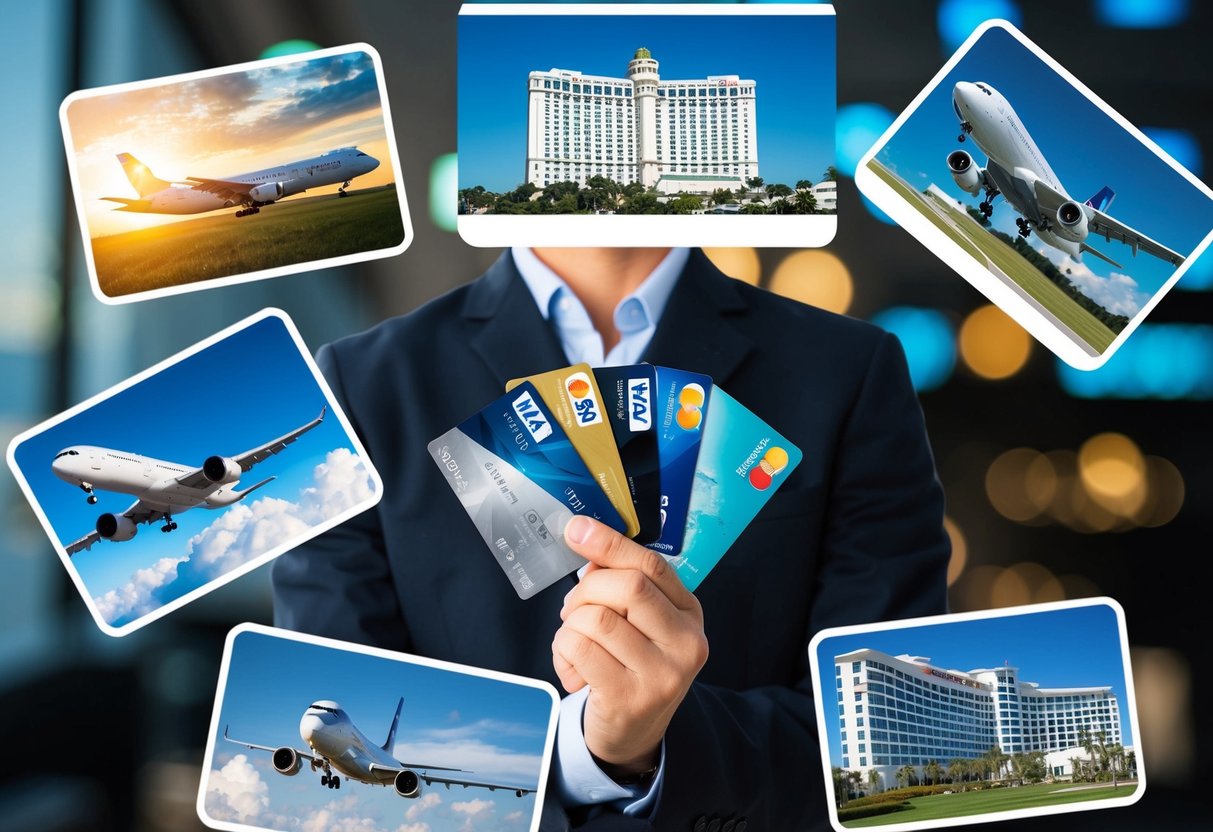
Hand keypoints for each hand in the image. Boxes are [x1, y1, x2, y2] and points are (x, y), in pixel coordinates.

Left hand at [553, 516, 708, 778]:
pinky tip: (572, 667)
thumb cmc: (629, 666)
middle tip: (574, 608)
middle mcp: (686, 643)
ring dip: (571, 625)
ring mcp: (662, 674)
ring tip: (574, 643)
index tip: (576, 529)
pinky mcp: (629, 698)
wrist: (633, 734)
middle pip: (628, 586)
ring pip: (598, 618)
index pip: (652, 566)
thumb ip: (623, 583)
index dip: (610, 542)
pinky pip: (580, 649)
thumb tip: (588, 542)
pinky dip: (563, 650)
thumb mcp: (640, 623)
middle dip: (587, 589)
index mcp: (689, 614)